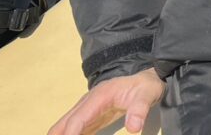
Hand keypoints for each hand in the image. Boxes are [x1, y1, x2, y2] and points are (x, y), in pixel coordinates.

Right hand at [48, 68, 164, 134]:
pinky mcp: (90, 119)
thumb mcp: (147, 95)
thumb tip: (133, 128)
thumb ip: (140, 110)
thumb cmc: (144, 87)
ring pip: (64, 128)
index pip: (77, 120)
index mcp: (98, 97)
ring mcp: (86, 111)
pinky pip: (74, 131)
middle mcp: (87, 103)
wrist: (145, 80)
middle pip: (63, 125)